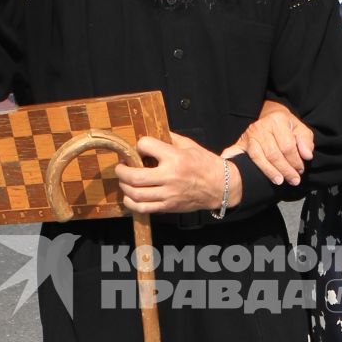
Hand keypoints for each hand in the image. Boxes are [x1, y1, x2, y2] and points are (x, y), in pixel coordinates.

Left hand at [116, 131, 237, 214]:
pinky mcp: (168, 206)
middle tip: (121, 167)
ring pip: (135, 194)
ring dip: (124, 186)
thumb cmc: (205, 164)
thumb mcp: (190, 145)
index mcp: (175, 158)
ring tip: (125, 180)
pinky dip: (131, 203)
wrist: (220, 186)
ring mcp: (168, 194)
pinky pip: (143, 208)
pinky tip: (130, 197)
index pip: (146, 146)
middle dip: (122, 170)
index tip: (140, 148)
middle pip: (134, 176)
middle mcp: (170, 176)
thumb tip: (152, 133)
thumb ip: (169, 138)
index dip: (139, 146)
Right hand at [223, 98, 313, 186]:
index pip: (287, 146)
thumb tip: (306, 156)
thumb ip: (306, 142)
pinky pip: (237, 155)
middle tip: (293, 180)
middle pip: (273, 153)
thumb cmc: (287, 126)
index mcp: (277, 120)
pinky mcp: (240, 143)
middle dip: (285, 169)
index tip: (300, 170)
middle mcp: (261, 126)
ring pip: (258, 157)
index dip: (295, 161)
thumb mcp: (301, 129)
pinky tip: (241, 174)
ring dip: (269, 171)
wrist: (270, 116)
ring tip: (279, 181)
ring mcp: (249, 135)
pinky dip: (236, 163)